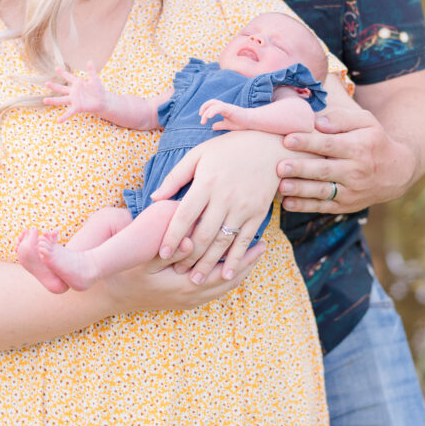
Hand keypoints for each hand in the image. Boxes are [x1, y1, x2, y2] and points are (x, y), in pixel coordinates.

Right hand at [44, 61, 106, 122]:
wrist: (102, 100)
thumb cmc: (98, 89)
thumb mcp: (95, 79)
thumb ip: (91, 71)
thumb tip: (89, 61)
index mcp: (77, 84)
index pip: (69, 77)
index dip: (63, 73)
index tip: (56, 68)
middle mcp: (73, 92)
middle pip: (62, 89)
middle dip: (54, 86)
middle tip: (46, 83)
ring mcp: (74, 100)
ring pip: (62, 100)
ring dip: (53, 100)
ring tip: (44, 100)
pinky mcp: (78, 107)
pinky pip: (69, 112)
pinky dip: (64, 117)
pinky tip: (58, 121)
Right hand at [102, 240, 265, 313]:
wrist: (109, 296)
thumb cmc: (125, 273)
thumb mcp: (143, 261)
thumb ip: (167, 251)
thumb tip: (190, 242)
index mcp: (186, 285)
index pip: (224, 272)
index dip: (243, 257)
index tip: (256, 239)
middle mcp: (191, 296)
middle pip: (229, 281)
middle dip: (248, 263)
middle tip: (264, 245)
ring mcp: (188, 301)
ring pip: (223, 287)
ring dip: (239, 270)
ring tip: (253, 254)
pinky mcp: (184, 300)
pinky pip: (213, 290)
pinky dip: (226, 277)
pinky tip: (230, 264)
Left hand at [150, 131, 283, 283]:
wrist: (270, 145)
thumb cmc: (229, 148)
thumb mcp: (199, 154)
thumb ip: (176, 176)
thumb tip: (154, 197)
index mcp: (206, 182)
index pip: (184, 216)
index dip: (172, 237)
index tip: (161, 254)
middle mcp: (224, 197)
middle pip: (203, 234)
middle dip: (188, 257)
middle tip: (176, 272)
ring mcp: (243, 207)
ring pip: (223, 242)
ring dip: (208, 264)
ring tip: (195, 280)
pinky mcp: (258, 213)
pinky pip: (245, 241)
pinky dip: (235, 260)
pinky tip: (226, 274)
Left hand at [198, 98, 245, 130]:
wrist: (252, 121)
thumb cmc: (242, 122)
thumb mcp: (228, 125)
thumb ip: (220, 125)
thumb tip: (212, 127)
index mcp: (224, 109)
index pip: (212, 105)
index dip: (205, 108)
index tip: (201, 116)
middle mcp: (225, 106)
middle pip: (211, 102)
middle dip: (204, 107)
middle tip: (200, 116)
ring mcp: (228, 107)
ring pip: (213, 105)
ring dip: (206, 113)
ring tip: (203, 121)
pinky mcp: (230, 109)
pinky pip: (219, 108)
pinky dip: (212, 111)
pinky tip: (209, 117)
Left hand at [276, 104, 414, 213]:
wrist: (396, 172)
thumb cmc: (374, 141)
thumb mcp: (366, 122)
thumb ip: (341, 118)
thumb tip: (317, 122)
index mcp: (358, 147)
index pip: (330, 145)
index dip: (308, 142)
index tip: (288, 139)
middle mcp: (355, 171)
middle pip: (324, 170)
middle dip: (301, 169)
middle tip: (280, 166)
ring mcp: (350, 191)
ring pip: (322, 191)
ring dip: (300, 190)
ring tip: (281, 187)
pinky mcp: (345, 205)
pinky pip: (323, 207)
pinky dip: (305, 206)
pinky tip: (287, 203)